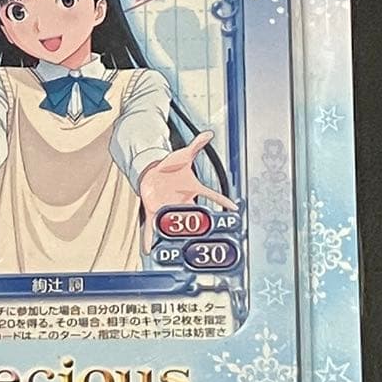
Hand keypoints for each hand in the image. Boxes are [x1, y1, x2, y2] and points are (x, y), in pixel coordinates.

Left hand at [138, 131, 237, 253]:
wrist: (152, 170)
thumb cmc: (169, 165)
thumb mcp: (183, 154)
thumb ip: (197, 144)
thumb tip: (209, 132)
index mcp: (192, 189)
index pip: (211, 195)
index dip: (222, 201)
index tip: (234, 207)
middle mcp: (182, 201)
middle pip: (193, 215)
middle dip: (198, 224)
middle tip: (203, 229)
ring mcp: (168, 207)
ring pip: (174, 223)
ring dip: (176, 233)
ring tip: (179, 245)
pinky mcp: (153, 210)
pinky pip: (151, 226)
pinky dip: (148, 238)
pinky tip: (147, 249)